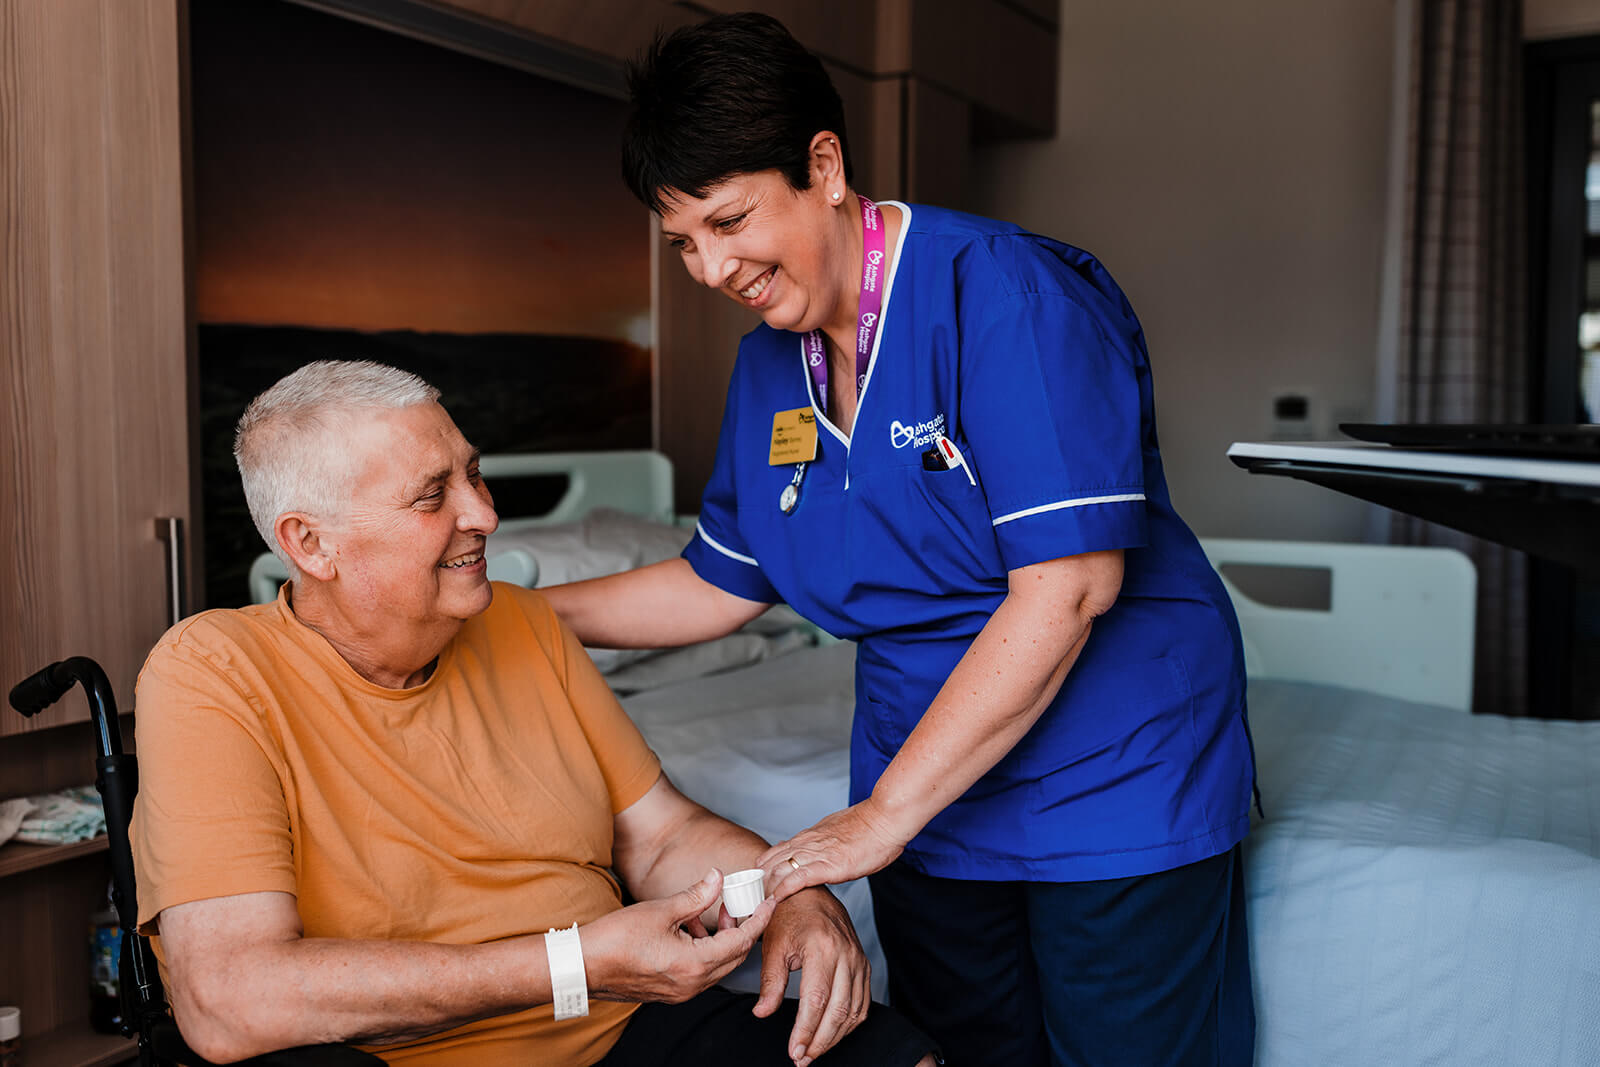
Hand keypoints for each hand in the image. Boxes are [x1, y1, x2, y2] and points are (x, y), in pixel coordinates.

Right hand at [583, 869, 774, 1003]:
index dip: (758, 920)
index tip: (769, 903)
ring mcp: (680, 992)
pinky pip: (700, 972)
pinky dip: (704, 952)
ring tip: (708, 914)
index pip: (741, 942)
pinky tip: (688, 931)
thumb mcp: (661, 910)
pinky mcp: (669, 992)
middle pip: (734, 957)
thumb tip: (717, 877)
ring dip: (720, 940)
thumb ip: (695, 895)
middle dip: (741, 930)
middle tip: (737, 905)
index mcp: (694, 965)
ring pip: (717, 966)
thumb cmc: (616, 939)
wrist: (582, 966)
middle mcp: (692, 984)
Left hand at [752, 886, 870, 1066]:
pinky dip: (849, 1024)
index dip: (805, 1031)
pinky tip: (832, 1034)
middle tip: (802, 1059)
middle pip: (838, 1011)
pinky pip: (862, 1002)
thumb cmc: (787, 916)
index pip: (816, 1001)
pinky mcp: (863, 965)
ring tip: (813, 1052)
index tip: (794, 1051)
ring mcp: (858, 960)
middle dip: (820, 1041)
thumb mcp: (772, 946)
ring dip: (834, 1037)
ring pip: (853, 1011)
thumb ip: (770, 983)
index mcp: (822, 948)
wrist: (810, 892)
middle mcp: (845, 954)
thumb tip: (762, 1013)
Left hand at [757, 800, 908, 906]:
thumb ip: (825, 840)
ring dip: (767, 888)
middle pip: (771, 861)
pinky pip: (798, 878)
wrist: (885, 819)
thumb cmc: (870, 826)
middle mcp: (808, 843)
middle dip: (759, 881)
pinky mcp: (828, 865)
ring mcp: (816, 854)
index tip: (758, 882)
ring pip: (779, 869)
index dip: (764, 867)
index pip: (777, 851)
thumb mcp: (839, 829)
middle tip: (751, 898)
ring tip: (758, 904)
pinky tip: (775, 900)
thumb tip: (820, 846)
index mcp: (810, 836)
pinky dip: (783, 890)